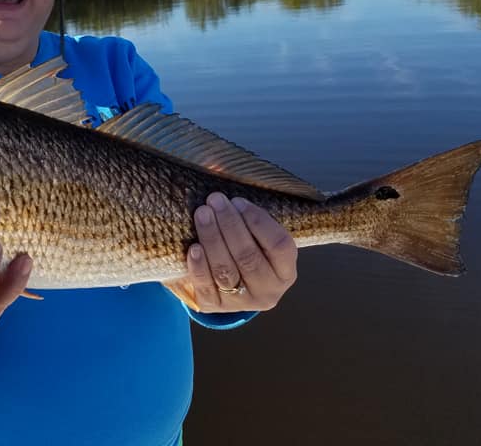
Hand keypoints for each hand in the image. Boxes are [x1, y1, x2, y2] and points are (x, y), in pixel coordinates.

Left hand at [186, 192, 296, 312]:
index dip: (259, 221)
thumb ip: (249, 216)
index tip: (239, 201)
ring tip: (202, 214)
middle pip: (249, 256)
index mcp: (286, 271)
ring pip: (226, 270)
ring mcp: (242, 302)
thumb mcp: (257, 237)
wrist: (229, 284)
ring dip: (212, 239)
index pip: (279, 245)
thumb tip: (223, 173)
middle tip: (215, 200)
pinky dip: (199, 267)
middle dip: (230, 225)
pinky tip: (194, 248)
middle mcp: (269, 290)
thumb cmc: (246, 249)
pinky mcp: (216, 307)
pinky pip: (206, 287)